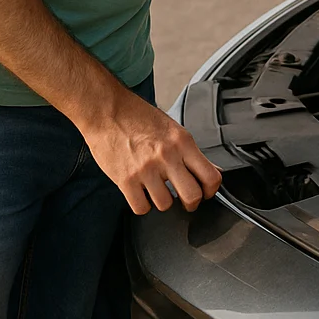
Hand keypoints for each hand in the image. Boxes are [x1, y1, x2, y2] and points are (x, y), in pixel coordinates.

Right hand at [80, 90, 221, 214]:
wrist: (107, 111)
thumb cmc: (139, 117)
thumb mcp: (172, 129)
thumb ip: (191, 152)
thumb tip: (211, 170)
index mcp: (182, 141)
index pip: (210, 176)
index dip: (211, 190)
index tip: (205, 192)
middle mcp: (167, 155)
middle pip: (192, 196)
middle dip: (191, 203)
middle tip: (185, 200)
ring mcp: (146, 169)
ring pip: (165, 205)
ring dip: (162, 200)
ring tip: (157, 188)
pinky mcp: (126, 180)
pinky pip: (141, 208)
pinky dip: (142, 204)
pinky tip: (141, 191)